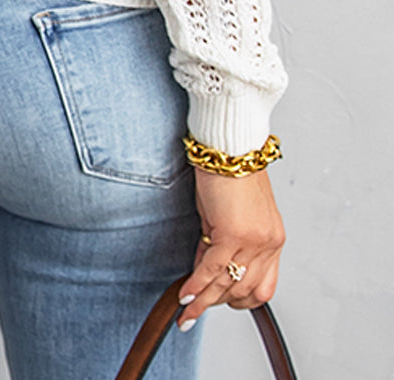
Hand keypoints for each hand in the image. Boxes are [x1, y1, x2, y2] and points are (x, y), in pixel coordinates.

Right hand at [177, 168, 284, 328]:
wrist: (230, 146)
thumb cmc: (230, 171)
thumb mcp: (229, 215)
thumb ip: (221, 243)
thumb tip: (205, 269)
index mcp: (273, 240)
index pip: (262, 286)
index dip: (238, 298)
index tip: (217, 300)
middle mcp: (268, 244)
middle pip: (243, 290)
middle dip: (216, 303)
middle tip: (194, 310)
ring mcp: (253, 241)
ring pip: (228, 284)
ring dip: (204, 301)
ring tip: (186, 311)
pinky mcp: (233, 233)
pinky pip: (213, 269)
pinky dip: (197, 285)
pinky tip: (185, 295)